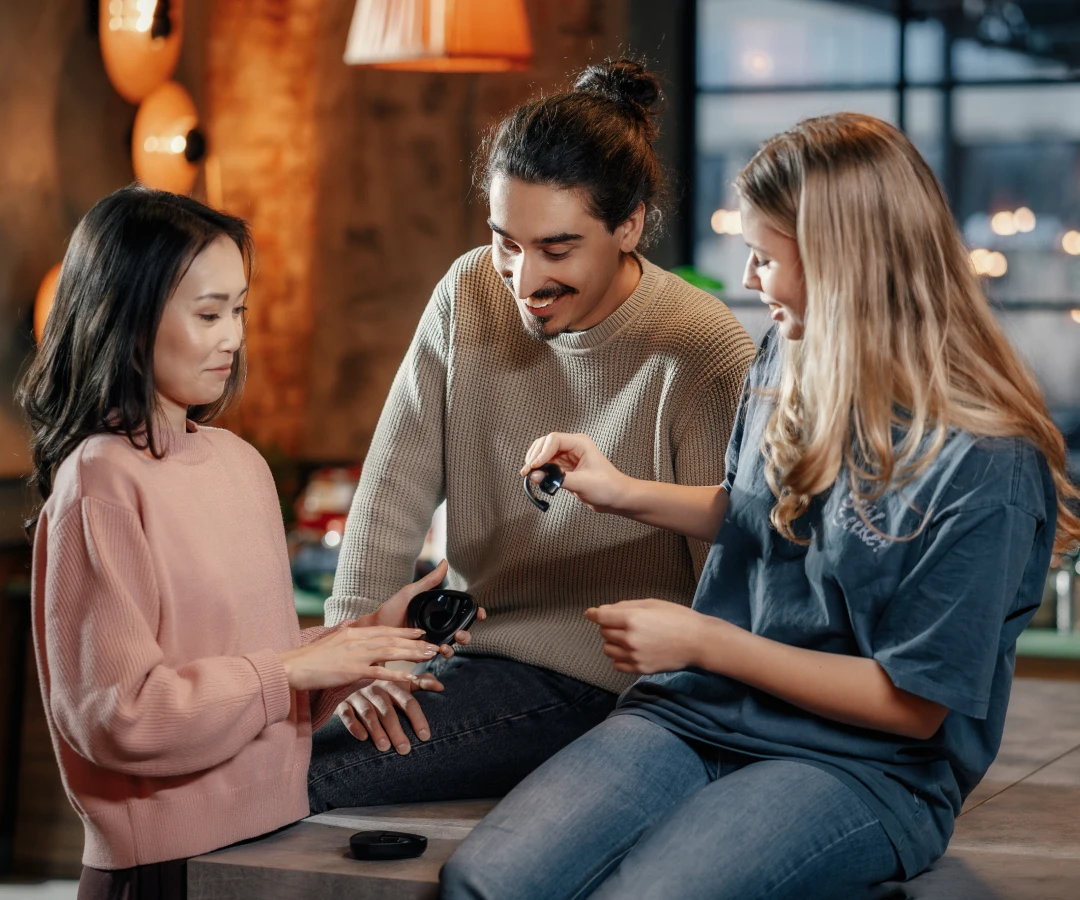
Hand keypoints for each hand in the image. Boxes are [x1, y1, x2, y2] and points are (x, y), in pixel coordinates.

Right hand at [277, 625, 439, 691]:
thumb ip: (346, 636)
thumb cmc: (310, 658)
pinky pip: (379, 672)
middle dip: (415, 642)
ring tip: (430, 656)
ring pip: (390, 652)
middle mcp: (357, 640)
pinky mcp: (352, 670)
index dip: (404, 631)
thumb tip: (352, 628)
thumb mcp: (332, 641)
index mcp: (353, 632)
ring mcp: (355, 655)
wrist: (292, 666)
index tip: (421, 632)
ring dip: (412, 654)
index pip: (384, 630)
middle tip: (435, 646)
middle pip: (392, 639)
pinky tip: (411, 676)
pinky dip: (397, 674)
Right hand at [335, 674, 443, 753]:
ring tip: (384, 747)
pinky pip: (347, 714)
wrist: (351, 670)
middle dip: (396, 730)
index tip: (425, 736)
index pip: (408, 702)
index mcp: (393, 684)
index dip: (417, 718)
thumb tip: (441, 687)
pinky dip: (354, 725)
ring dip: (376, 730)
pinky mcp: (342, 702)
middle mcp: (376, 689)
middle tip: (405, 750)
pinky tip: (361, 738)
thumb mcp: (400, 680)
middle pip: (388, 711)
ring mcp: (358, 695)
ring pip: (368, 713)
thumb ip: (421, 683)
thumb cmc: (382, 682)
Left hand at [372, 559, 486, 658]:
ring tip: (447, 646)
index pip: (463, 614)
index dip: (475, 614)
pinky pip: (434, 655)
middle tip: (460, 634)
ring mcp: (431, 640)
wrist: (375, 627)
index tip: (480, 614)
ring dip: (454, 647)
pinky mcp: (421, 653)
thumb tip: (444, 562)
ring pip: (452, 646)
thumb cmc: (392, 609)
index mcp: (439, 612)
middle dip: (466, 635)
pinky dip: (438, 654)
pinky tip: (434, 651)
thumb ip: (430, 581)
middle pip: (462, 632)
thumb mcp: (412, 592)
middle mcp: (439, 626)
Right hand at [520, 432, 630, 513]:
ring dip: (535, 464)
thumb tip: (536, 476)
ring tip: (529, 475)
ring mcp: (568, 458)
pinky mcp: (565, 469)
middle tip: (527, 471)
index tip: (534, 466)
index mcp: (580, 443)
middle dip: (535, 456)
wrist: (617, 498)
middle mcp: (573, 447)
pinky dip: (540, 472)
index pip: (554, 440)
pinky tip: (537, 479)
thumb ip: (557, 479)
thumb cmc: (608, 487)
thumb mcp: (582, 483)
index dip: (541, 452)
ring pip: (544, 455)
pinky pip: (547, 466)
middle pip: (545, 444)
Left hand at [585, 599, 712, 674]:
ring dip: (613, 642)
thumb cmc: (678, 618)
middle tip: (624, 623)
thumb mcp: (651, 604)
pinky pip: (617, 664)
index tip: (590, 613)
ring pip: (608, 649)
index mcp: (632, 619)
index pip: (601, 617)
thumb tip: (605, 610)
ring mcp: (634, 655)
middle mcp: (630, 638)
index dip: (594, 613)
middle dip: (609, 626)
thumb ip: (625, 606)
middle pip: (604, 632)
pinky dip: (619, 658)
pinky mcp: (640, 668)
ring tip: (628, 637)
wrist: (698, 641)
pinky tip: (630, 651)